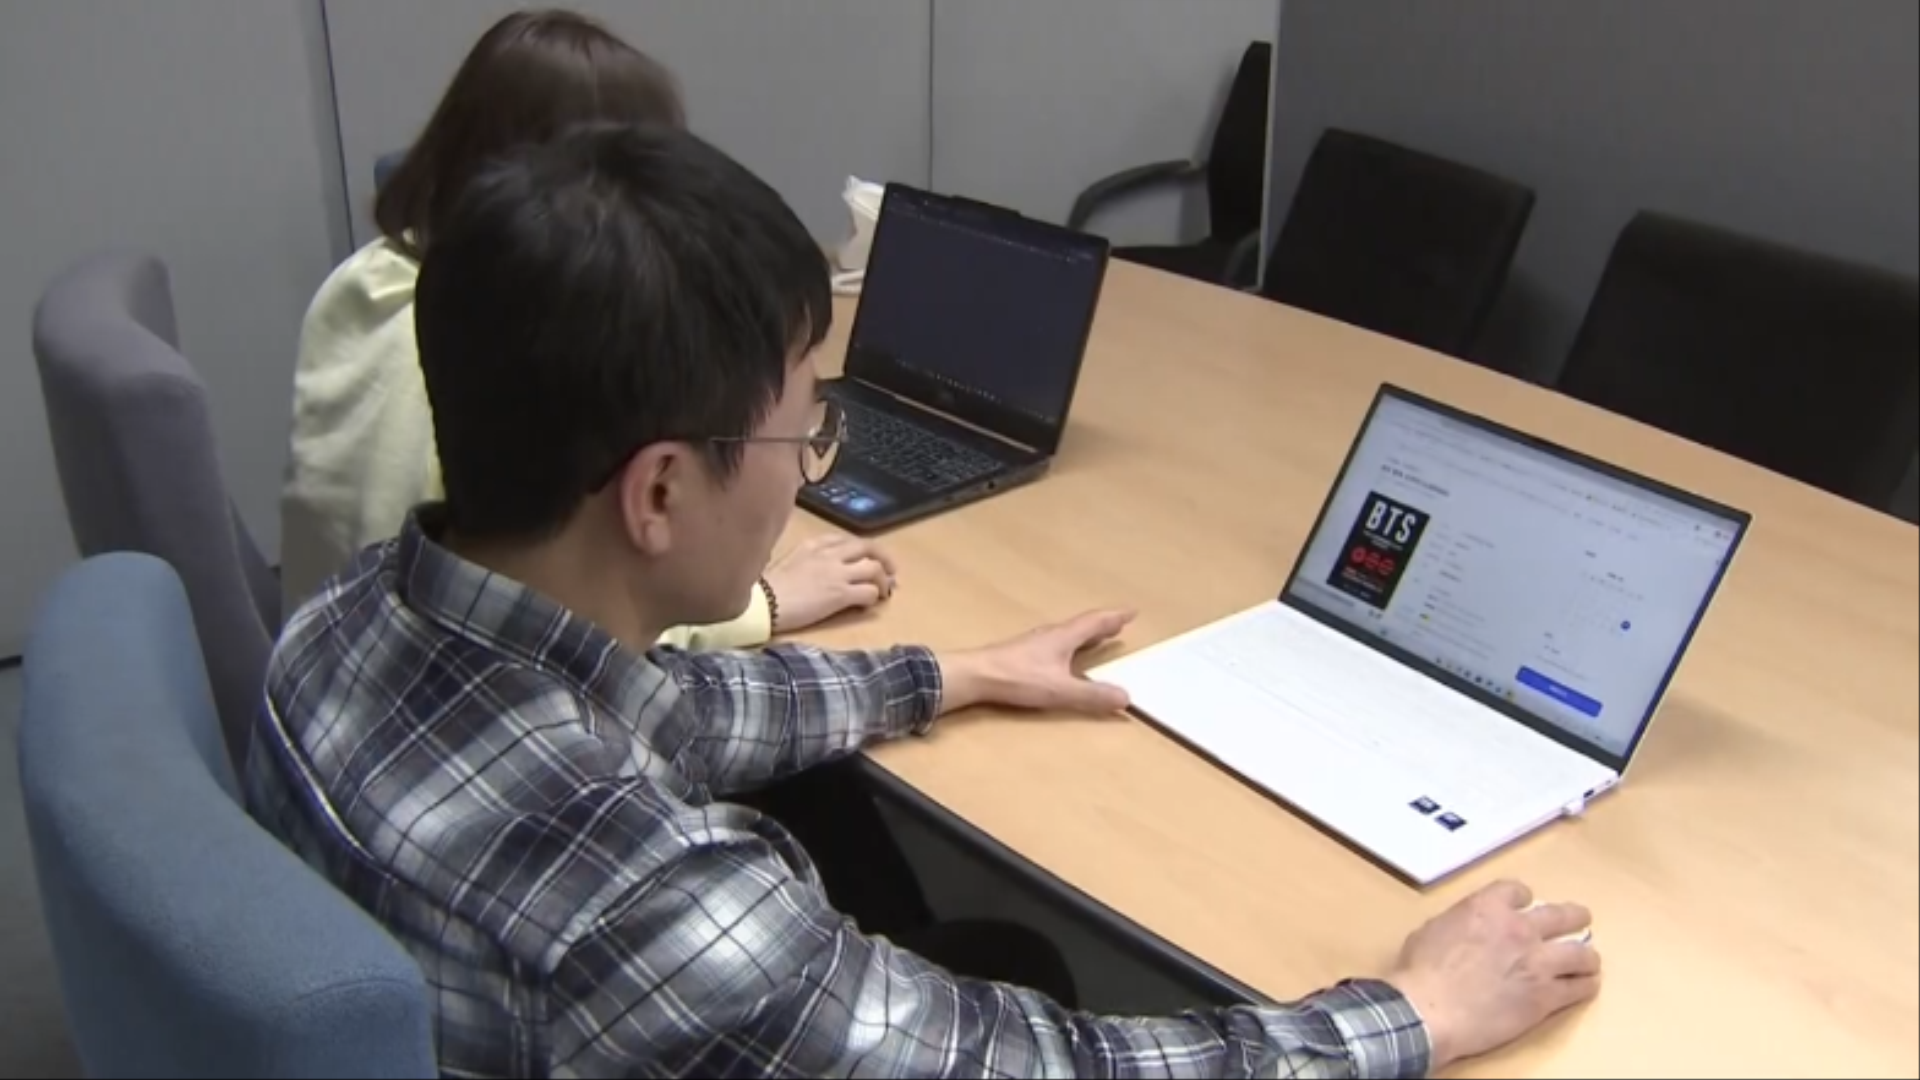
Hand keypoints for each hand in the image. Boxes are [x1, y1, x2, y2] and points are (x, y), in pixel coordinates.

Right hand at [763, 535, 896, 632]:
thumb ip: (806, 560)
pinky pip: (869, 591)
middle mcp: (829, 553)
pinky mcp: (840, 593)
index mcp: (814, 544)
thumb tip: (818, 572)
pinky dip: (874, 597)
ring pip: (875, 567)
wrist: (763, 603)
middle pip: (868, 547)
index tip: (865, 560)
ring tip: (882, 591)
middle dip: (883, 559)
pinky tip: (868, 604)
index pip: (846, 540)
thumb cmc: (767, 588)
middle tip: (889, 572)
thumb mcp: (787, 562)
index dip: (862, 551)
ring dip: (883, 580)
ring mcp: (837, 572)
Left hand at [939, 609, 1134, 715]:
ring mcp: (1034, 644)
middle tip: (1119, 625)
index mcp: (1063, 637)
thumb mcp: (1059, 690)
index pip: (1095, 622)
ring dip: (1085, 636)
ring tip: (1097, 640)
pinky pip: (1054, 645)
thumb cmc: (1017, 678)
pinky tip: (1062, 658)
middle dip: (1102, 626)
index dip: (1114, 617)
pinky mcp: (1021, 655)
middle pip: (1082, 626)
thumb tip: (1125, 698)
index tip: (1132, 611)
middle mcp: (1050, 635)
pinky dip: (1069, 647)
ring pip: (1067, 635)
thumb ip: (1091, 695)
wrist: (975, 676)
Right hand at [1389, 881, 1601, 1071]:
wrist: (1428, 1011)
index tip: (1526, 906)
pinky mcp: (1545, 996)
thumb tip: (1467, 930)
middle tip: (1579, 921)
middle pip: (1563, 915)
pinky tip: (1585, 986)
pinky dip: (1585, 985)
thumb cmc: (1420, 974)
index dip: (1524, 898)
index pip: (1519, 890)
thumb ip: (1460, 923)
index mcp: (1487, 907)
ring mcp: (1537, 963)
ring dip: (1586, 956)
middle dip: (1574, 917)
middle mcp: (1519, 929)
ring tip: (1588, 961)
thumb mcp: (1432, 930)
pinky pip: (1579, 988)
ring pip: (1582, 953)